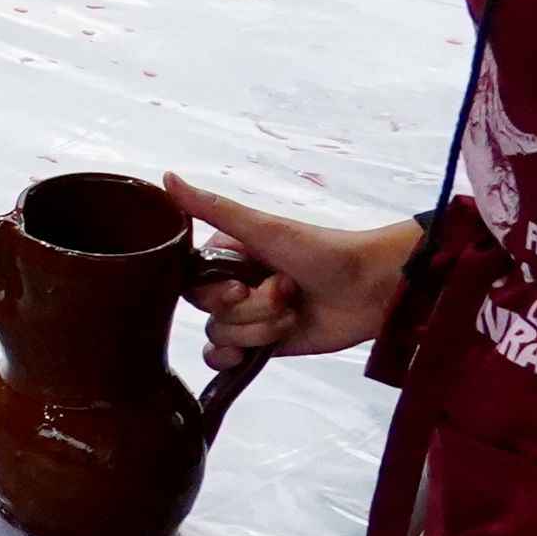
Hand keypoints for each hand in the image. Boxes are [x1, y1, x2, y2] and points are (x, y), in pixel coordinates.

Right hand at [160, 175, 420, 369]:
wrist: (371, 290)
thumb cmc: (321, 251)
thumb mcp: (263, 228)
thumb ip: (212, 208)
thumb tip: (165, 177)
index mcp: (227, 255)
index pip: (189, 279)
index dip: (212, 290)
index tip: (240, 285)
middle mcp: (233, 284)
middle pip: (207, 310)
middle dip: (249, 308)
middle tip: (285, 291)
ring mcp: (248, 316)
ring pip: (220, 334)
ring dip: (260, 328)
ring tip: (294, 313)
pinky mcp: (262, 345)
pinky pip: (224, 357)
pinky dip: (232, 357)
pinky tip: (245, 354)